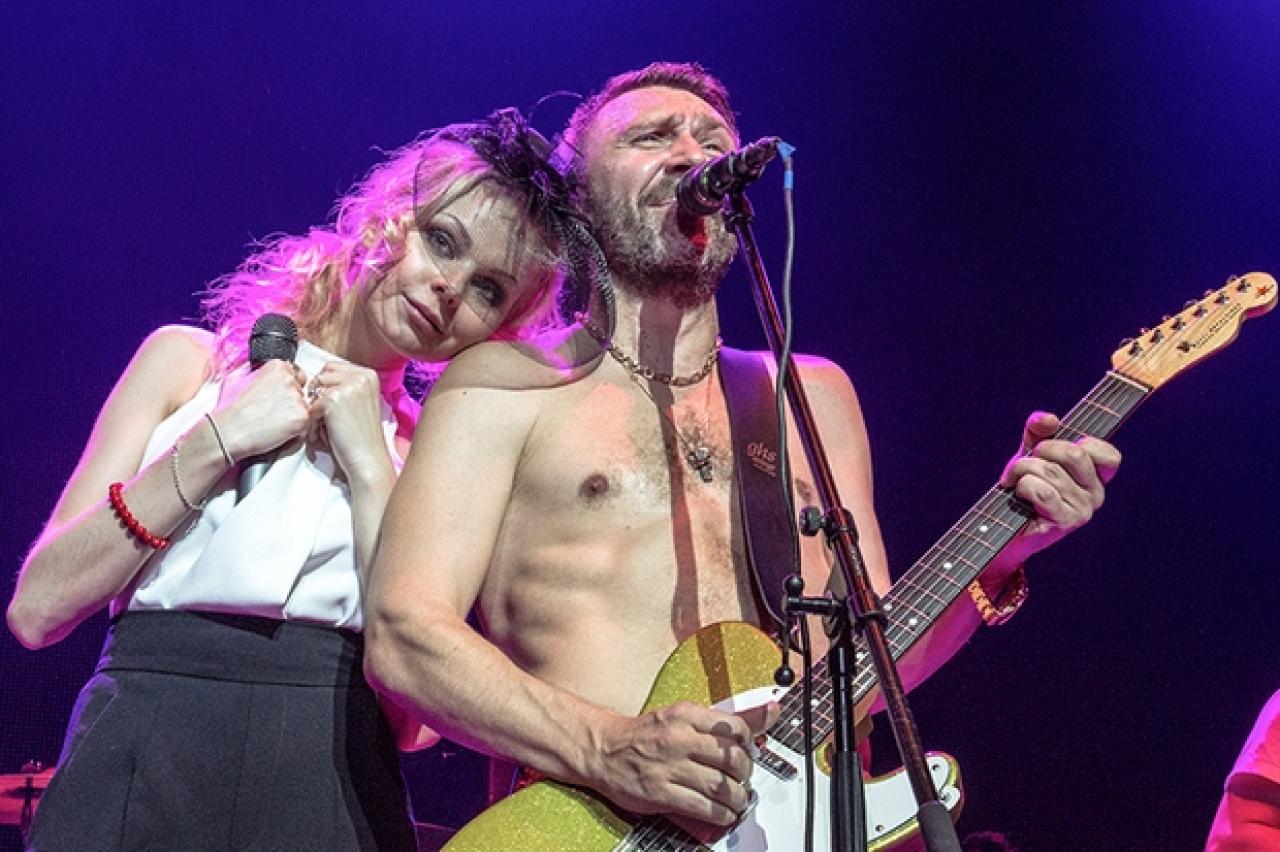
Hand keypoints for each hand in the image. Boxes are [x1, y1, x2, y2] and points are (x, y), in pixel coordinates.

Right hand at [214, 360, 309, 459]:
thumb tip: (274, 372)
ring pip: (305, 408)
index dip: (287, 389)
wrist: (230, 430)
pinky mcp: (302, 416)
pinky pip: (306, 423)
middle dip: (291, 402)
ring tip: (273, 422)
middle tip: (272, 412)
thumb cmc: (233, 410)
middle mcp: (289, 378)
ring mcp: (297, 397)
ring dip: (294, 416)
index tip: (275, 398)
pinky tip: (278, 430)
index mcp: (277, 366)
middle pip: (301, 392)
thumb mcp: (242, 379)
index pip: (295, 375)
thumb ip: (262, 374)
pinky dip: (296, 430)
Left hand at [305, 361, 393, 485]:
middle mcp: (360, 376)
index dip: (326, 386)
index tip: (331, 405)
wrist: (367, 458)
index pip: (333, 367)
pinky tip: (325, 433)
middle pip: (322, 375)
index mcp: (368, 375)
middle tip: (326, 416)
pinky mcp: (333, 399)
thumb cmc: (361, 436)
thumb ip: (346, 386)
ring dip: (315, 408)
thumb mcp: (360, 401)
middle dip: (318, 395)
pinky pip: (311, 406)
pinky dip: (313, 422)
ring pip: (315, 390)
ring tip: (326, 425)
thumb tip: (318, 380)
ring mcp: (347, 386)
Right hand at [590, 701, 776, 827]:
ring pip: (721, 785)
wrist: (601, 749)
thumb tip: (767, 713)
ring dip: (737, 797)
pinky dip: (721, 813)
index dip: (749, 743)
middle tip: (743, 779)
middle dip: (745, 773)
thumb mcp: (678, 718)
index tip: (748, 752)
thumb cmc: (642, 735)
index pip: (734, 727)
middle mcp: (678, 738)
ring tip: (738, 800)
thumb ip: (717, 721)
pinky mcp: (661, 793)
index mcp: (684, 715)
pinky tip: (723, 813)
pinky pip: (703, 807)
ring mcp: (669, 766)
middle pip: (732, 758)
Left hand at [999, 411, 1121, 559]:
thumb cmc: (1023, 488)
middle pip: (1075, 454)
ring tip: (1013, 480)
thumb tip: (1049, 419)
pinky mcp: (1066, 522)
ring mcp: (1084, 510)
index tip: (1054, 446)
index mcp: (1096, 478)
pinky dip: (1022, 486)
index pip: (1108, 454)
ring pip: (1051, 471)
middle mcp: (1096, 494)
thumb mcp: (1032, 454)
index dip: (1081, 442)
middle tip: (1024, 462)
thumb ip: (1040, 432)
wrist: (1004, 527)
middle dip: (1041, 450)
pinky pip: (1042, 490)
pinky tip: (1018, 494)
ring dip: (1022, 469)